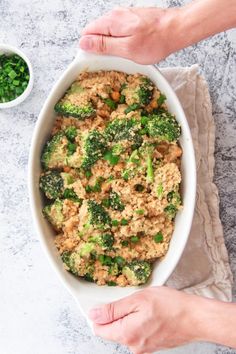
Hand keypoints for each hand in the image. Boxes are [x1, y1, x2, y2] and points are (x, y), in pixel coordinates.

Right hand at [79, 2, 235, 64]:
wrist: (177, 29)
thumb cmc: (155, 41)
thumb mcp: (126, 49)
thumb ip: (104, 46)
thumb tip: (84, 43)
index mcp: (111, 22)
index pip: (87, 33)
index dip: (89, 48)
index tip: (96, 59)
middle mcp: (116, 15)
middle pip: (97, 32)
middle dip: (101, 47)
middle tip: (114, 60)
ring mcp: (125, 16)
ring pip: (109, 32)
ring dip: (112, 45)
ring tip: (125, 55)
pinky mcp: (133, 19)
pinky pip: (120, 31)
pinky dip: (122, 41)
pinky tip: (132, 48)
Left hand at [89, 286, 205, 353]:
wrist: (195, 318)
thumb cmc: (171, 306)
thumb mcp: (138, 299)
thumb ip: (114, 309)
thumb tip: (94, 314)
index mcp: (127, 334)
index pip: (99, 328)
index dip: (99, 314)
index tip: (106, 302)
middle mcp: (133, 346)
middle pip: (112, 330)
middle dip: (117, 314)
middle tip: (132, 300)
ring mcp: (143, 348)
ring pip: (126, 330)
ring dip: (130, 317)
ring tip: (145, 306)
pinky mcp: (151, 346)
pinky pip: (137, 333)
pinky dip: (139, 322)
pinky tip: (151, 313)